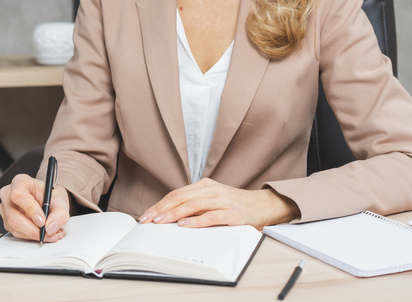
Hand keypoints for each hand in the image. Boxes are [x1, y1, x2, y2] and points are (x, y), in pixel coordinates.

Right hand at [0, 174, 69, 242]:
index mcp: (21, 182)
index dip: (30, 209)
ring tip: (50, 234)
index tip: (42, 220)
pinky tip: (42, 233)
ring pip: (14, 227)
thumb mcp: (61, 201)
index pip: (18, 195)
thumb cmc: (51, 196)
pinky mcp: (7, 221)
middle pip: (13, 215)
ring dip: (33, 234)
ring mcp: (5, 209)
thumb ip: (59, 214)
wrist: (48, 200)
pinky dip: (31, 236)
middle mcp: (8, 194)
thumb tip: (50, 227)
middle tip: (47, 233)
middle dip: (32, 229)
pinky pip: (16, 233)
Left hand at [138, 178, 299, 229]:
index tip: (146, 215)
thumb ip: (197, 204)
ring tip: (160, 222)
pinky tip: (184, 225)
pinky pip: (211, 216)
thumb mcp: (215, 200)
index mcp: (206, 185)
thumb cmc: (237, 206)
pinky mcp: (233, 213)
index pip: (177, 193)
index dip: (160, 204)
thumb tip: (170, 216)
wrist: (265, 206)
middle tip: (147, 220)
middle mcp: (213, 190)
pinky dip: (196, 221)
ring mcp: (223, 200)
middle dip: (161, 209)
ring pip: (193, 205)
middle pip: (181, 197)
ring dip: (173, 214)